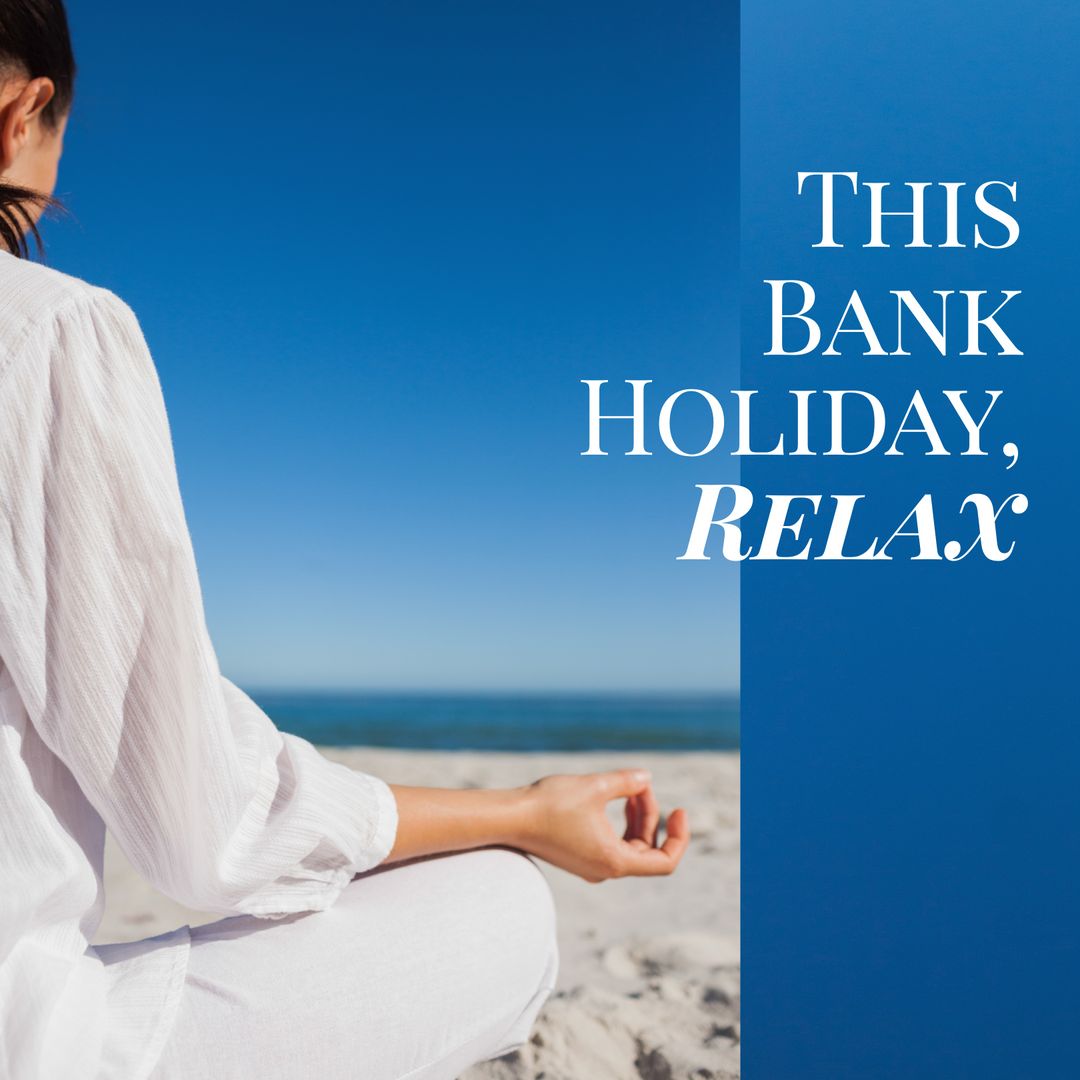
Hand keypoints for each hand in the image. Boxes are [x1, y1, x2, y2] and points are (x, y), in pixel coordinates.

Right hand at [518, 769, 689, 882]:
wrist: (509, 818)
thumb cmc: (550, 804)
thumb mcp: (595, 786)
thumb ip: (627, 783)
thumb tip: (647, 779)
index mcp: (615, 862)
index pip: (665, 861)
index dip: (679, 837)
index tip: (679, 810)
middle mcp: (605, 870)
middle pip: (647, 848)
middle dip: (652, 815)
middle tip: (641, 786)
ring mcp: (591, 865)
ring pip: (630, 845)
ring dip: (636, 818)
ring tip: (631, 788)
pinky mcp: (579, 856)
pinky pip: (612, 843)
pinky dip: (620, 822)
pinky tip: (614, 798)